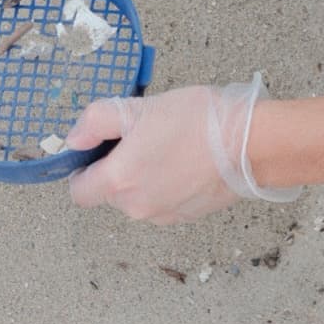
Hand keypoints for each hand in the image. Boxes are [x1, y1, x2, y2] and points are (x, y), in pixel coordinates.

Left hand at [66, 75, 301, 224]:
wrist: (251, 143)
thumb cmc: (199, 122)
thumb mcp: (140, 107)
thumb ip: (97, 121)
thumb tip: (72, 138)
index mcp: (119, 181)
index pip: (79, 191)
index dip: (83, 168)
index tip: (101, 148)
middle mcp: (137, 207)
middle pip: (110, 194)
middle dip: (118, 169)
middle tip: (142, 137)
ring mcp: (163, 215)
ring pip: (138, 198)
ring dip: (144, 178)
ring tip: (169, 146)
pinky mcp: (187, 217)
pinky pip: (163, 203)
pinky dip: (167, 186)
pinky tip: (186, 161)